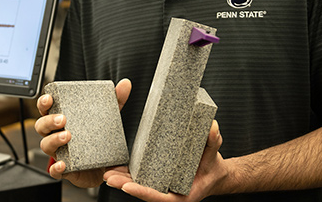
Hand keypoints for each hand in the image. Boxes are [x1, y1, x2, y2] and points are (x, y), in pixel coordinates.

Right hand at [34, 78, 131, 187]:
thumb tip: (125, 84)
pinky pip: (54, 170)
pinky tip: (63, 164)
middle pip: (42, 126)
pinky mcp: (64, 170)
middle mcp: (55, 135)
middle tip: (63, 119)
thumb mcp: (108, 118)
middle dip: (49, 121)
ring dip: (54, 140)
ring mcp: (59, 152)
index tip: (50, 98)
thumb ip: (115, 101)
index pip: (47, 109)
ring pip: (46, 145)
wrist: (104, 168)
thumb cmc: (98, 138)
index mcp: (61, 120)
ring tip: (67, 136)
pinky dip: (56, 168)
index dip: (44, 102)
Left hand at [103, 120, 226, 200]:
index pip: (158, 197)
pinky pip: (142, 178)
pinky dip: (129, 174)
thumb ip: (213, 142)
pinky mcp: (158, 178)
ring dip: (122, 180)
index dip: (142, 192)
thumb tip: (213, 127)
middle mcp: (169, 193)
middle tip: (109, 177)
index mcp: (181, 195)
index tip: (126, 187)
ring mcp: (162, 187)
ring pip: (139, 185)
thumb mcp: (214, 154)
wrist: (215, 174)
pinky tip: (116, 167)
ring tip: (107, 172)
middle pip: (143, 192)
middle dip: (124, 185)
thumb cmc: (213, 167)